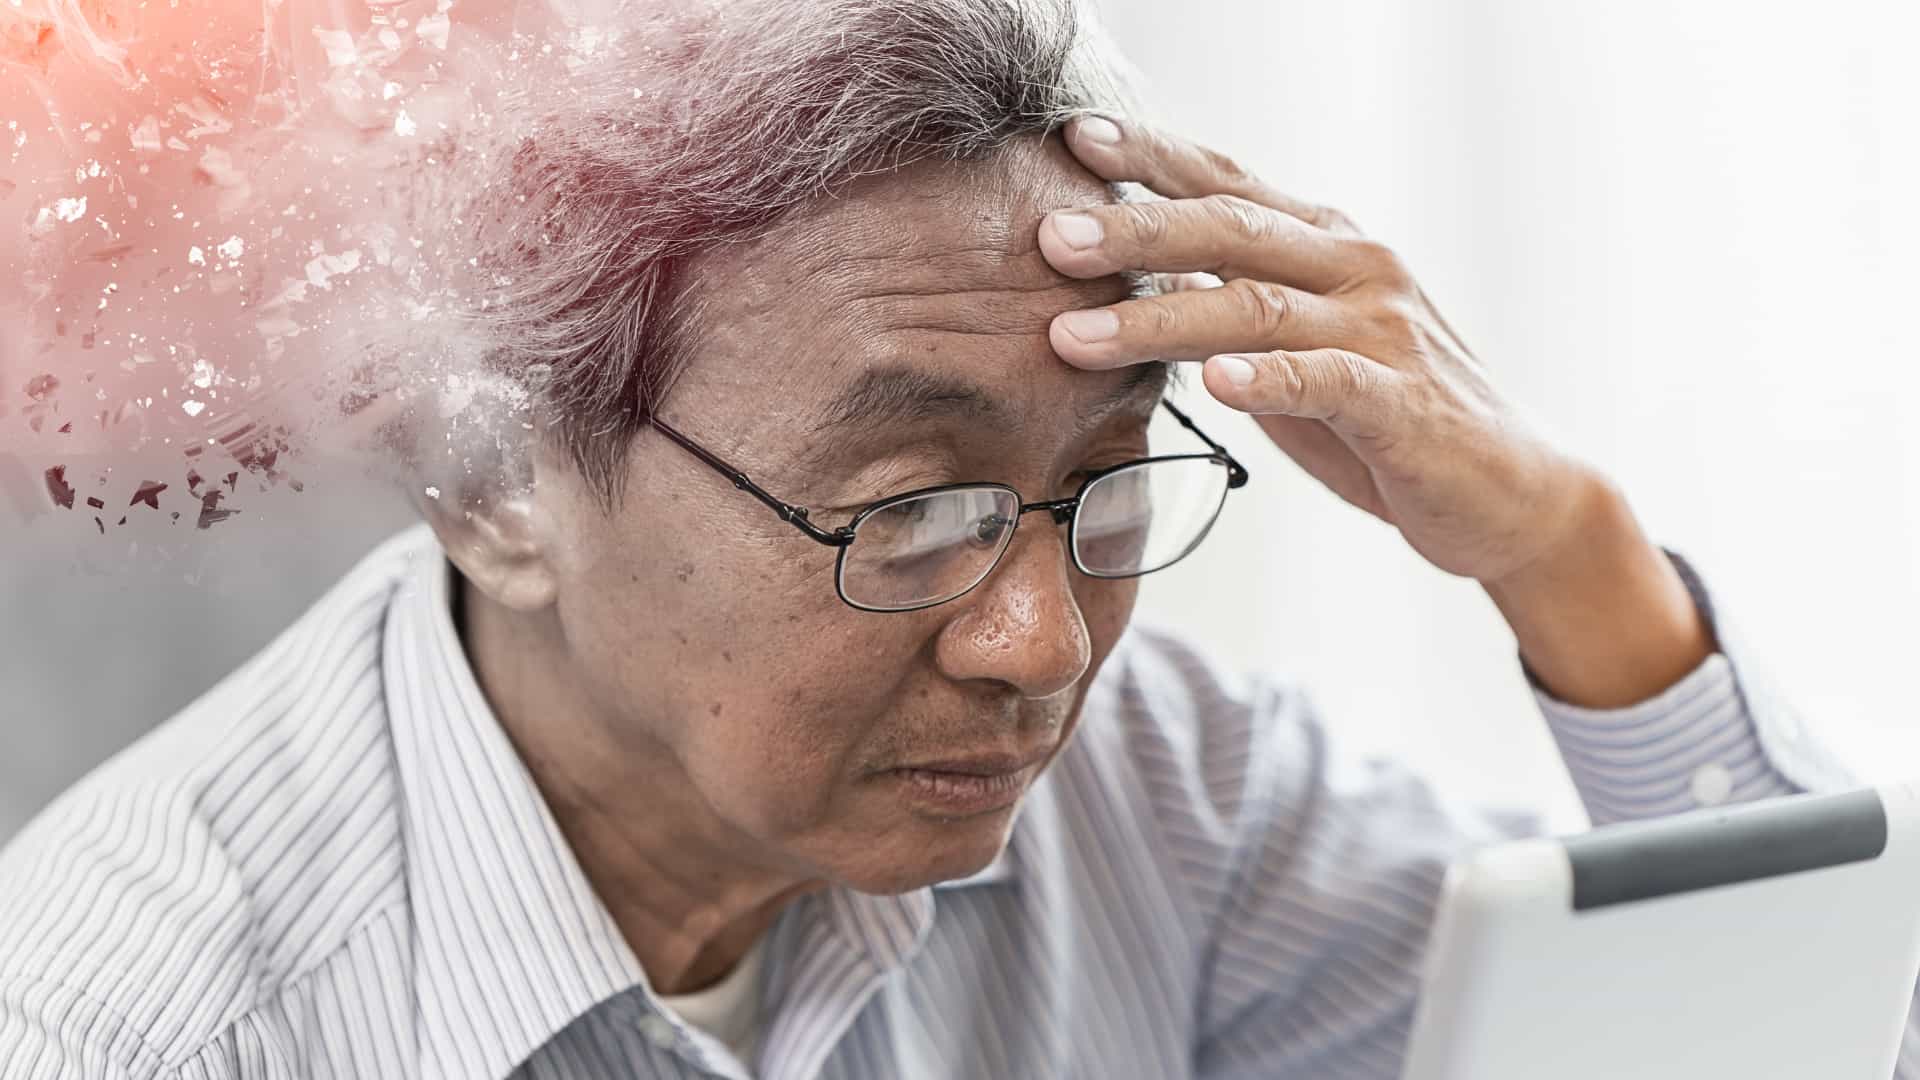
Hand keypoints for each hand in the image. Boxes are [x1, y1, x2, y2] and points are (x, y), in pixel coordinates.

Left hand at [1039, 115, 1714, 707]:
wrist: (1510, 492)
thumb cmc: (1386, 418)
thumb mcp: (1299, 349)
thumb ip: (1231, 309)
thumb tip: (1135, 282)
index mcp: (1326, 243)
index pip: (1228, 184)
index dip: (1153, 157)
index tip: (1074, 138)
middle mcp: (1357, 267)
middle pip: (1231, 229)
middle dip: (1134, 229)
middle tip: (1050, 235)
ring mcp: (1383, 330)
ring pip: (1258, 306)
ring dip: (1159, 319)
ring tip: (1073, 333)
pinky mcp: (1404, 403)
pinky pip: (1327, 382)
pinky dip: (1267, 379)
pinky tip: (1211, 382)